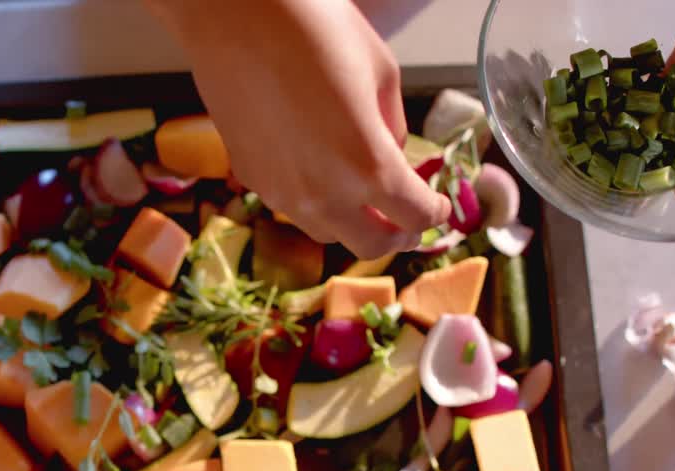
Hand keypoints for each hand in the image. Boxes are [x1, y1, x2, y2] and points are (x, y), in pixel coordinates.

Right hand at [144, 0, 450, 258]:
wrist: (236, 17)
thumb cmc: (315, 30)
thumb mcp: (381, 72)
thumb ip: (393, 127)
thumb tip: (393, 154)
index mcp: (369, 166)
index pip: (416, 217)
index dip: (435, 213)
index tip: (438, 204)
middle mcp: (325, 194)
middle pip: (372, 245)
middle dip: (397, 236)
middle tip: (407, 220)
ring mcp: (282, 193)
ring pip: (328, 233)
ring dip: (352, 223)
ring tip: (360, 197)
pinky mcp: (252, 179)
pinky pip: (292, 207)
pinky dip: (314, 202)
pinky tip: (317, 171)